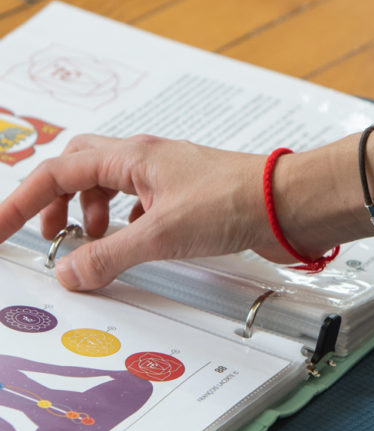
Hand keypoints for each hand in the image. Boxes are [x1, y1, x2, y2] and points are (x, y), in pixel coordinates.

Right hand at [0, 134, 341, 289]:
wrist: (290, 204)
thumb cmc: (236, 201)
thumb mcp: (160, 235)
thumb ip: (110, 255)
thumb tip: (70, 272)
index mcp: (130, 158)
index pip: (56, 172)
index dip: (20, 203)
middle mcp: (146, 160)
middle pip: (79, 170)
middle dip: (56, 203)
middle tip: (50, 237)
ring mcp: (169, 176)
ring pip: (111, 186)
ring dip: (92, 214)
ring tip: (91, 245)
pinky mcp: (190, 195)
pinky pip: (141, 202)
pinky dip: (125, 222)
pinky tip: (133, 243)